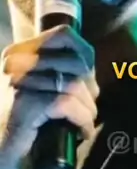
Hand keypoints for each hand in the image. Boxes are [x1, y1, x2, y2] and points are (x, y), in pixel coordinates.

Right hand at [0, 25, 98, 164]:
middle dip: (90, 88)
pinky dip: (82, 120)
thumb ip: (56, 76)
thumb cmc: (20, 133)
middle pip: (74, 61)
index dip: (85, 55)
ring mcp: (17, 83)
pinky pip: (67, 104)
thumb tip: (90, 71)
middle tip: (87, 110)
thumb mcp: (37, 94)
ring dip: (88, 109)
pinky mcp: (24, 105)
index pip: (63, 35)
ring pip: (74, 85)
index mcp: (17, 55)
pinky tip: (81, 133)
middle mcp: (14, 63)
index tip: (89, 81)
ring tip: (84, 125)